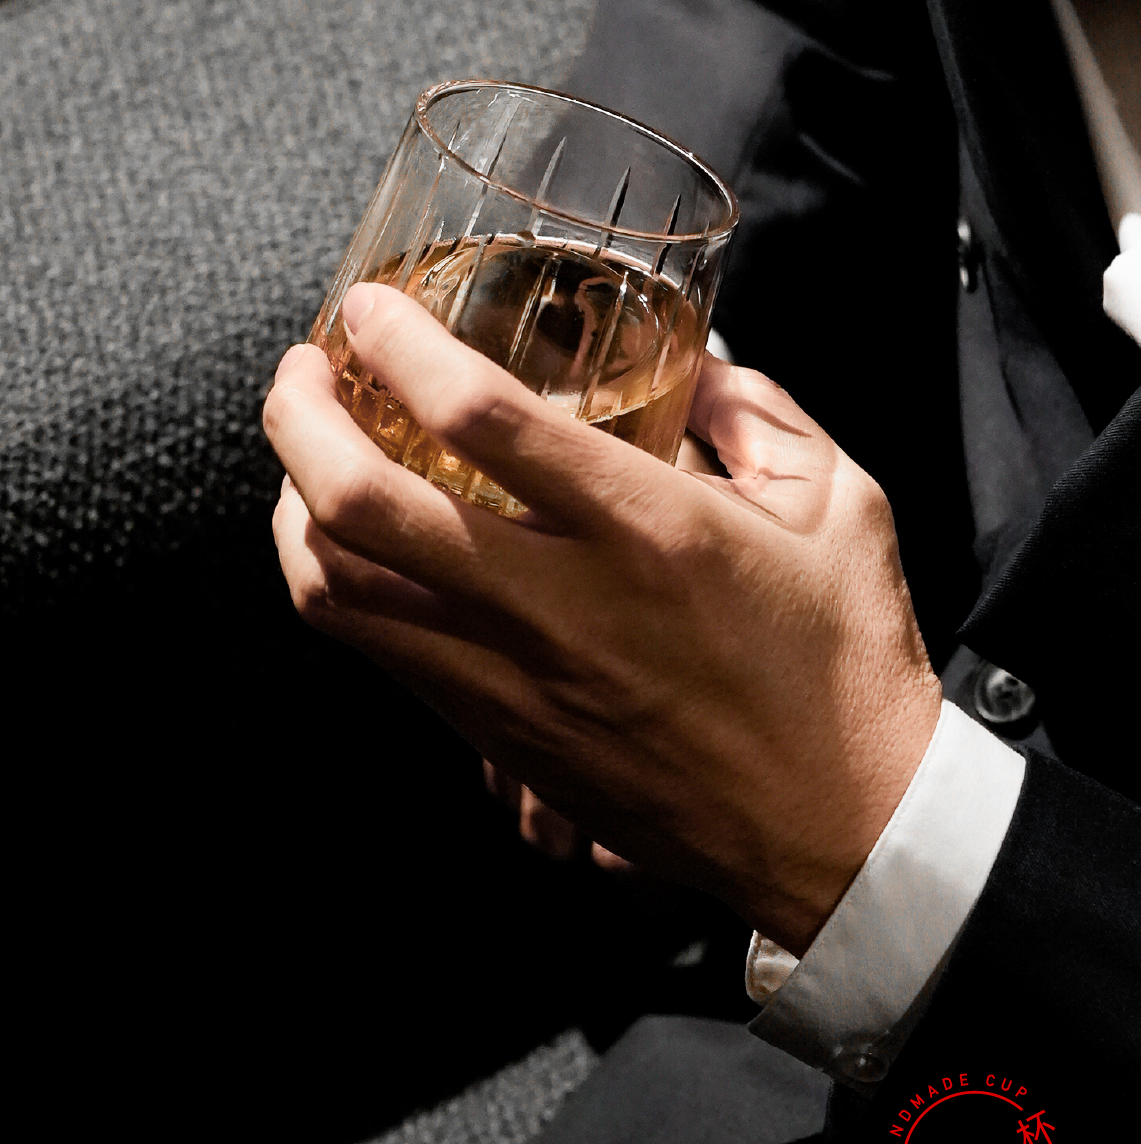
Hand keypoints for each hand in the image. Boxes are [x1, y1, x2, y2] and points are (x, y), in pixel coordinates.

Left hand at [264, 285, 940, 956]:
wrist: (845, 837)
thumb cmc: (847, 666)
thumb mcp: (838, 503)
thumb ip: (756, 410)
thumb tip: (691, 362)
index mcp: (645, 528)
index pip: (481, 419)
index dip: (400, 346)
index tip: (372, 306)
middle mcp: (559, 604)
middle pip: (364, 506)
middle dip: (300, 419)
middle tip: (300, 369)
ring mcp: (515, 680)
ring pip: (341, 591)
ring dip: (295, 506)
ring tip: (305, 454)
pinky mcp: (501, 738)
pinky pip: (378, 652)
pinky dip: (334, 584)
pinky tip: (349, 545)